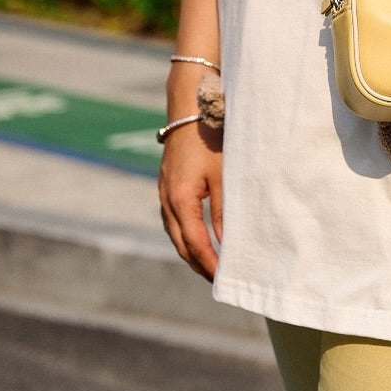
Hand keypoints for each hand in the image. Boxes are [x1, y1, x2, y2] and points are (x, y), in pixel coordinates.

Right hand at [157, 123, 223, 279]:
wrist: (189, 110)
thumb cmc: (211, 139)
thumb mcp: (223, 175)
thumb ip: (224, 210)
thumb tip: (227, 243)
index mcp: (181, 198)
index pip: (194, 242)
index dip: (208, 263)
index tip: (221, 278)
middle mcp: (167, 200)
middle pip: (180, 243)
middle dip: (198, 263)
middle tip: (217, 280)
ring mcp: (163, 194)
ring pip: (174, 234)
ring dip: (191, 251)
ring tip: (210, 266)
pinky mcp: (166, 187)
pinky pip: (173, 221)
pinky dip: (185, 235)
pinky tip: (198, 240)